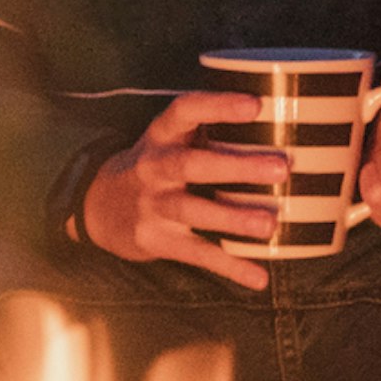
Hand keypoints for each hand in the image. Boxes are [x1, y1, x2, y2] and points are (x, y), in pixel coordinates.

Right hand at [79, 90, 290, 291]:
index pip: (185, 110)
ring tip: (270, 224)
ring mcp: (152, 205)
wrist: (99, 206)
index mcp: (162, 134)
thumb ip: (209, 129)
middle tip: (281, 168)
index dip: (218, 106)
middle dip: (236, 166)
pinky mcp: (155, 240)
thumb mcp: (170, 138)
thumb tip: (280, 119)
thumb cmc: (157, 164)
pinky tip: (259, 277)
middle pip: (191, 165)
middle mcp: (154, 167)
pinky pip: (196, 254)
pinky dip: (229, 267)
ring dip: (233, 218)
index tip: (255, 104)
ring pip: (193, 211)